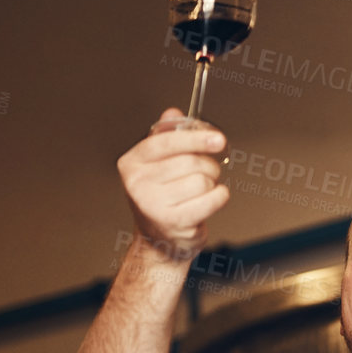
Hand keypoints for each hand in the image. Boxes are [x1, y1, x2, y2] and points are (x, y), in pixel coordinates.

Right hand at [117, 107, 229, 260]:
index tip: (217, 139)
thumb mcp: (158, 164)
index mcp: (132, 163)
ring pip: (203, 180)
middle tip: (207, 172)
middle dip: (208, 165)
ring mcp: (153, 204)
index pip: (166, 142)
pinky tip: (211, 199)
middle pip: (191, 161)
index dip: (195, 138)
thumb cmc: (161, 198)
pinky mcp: (173, 221)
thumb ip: (166, 136)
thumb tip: (173, 113)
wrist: (158, 240)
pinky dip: (219, 197)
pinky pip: (212, 198)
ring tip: (201, 191)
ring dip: (212, 183)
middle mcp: (138, 183)